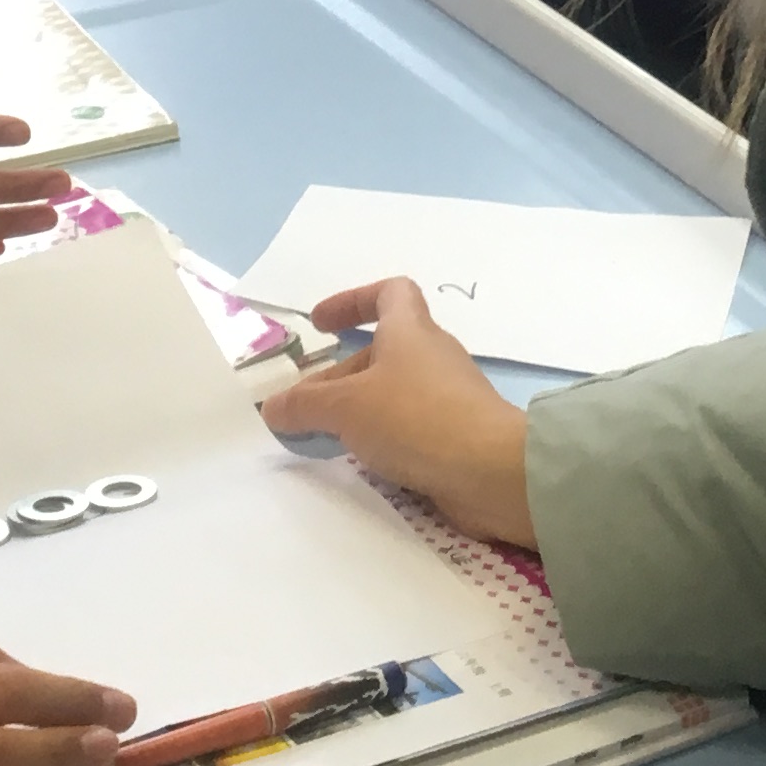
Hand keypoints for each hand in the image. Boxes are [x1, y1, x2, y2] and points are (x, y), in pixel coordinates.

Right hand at [255, 279, 536, 546]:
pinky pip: (410, 429)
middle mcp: (432, 357)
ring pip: (393, 395)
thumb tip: (272, 408)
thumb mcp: (346, 408)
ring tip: (323, 441)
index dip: (353, 301)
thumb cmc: (417, 419)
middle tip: (301, 409)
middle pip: (380, 353)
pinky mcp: (457, 437)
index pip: (389, 293)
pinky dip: (382, 440)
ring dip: (358, 412)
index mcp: (410, 331)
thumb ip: (304, 405)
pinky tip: (361, 465)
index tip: (320, 324)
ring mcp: (448, 398)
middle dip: (338, 377)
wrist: (493, 472)